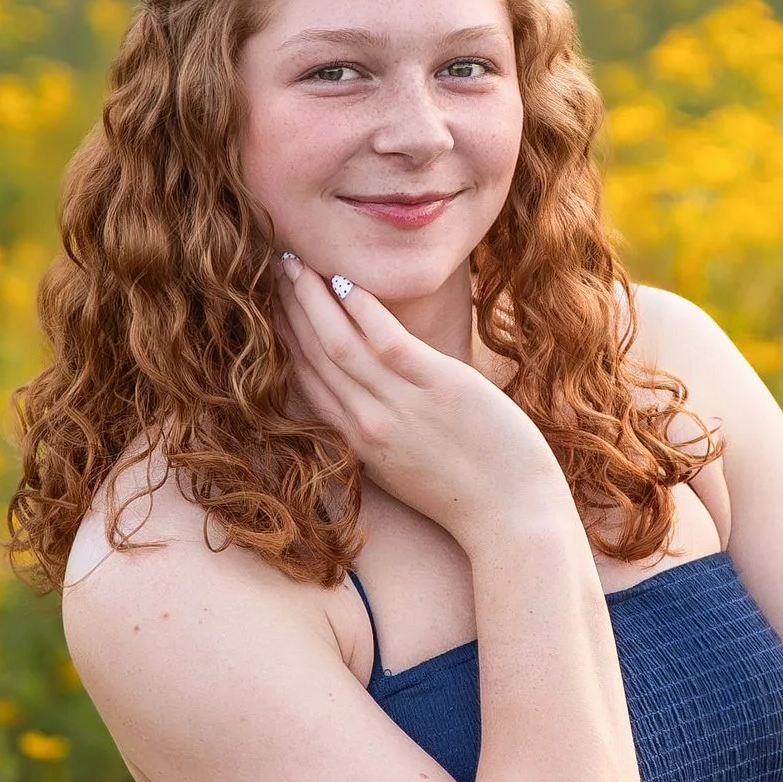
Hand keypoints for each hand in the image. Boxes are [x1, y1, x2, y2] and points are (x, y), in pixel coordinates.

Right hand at [277, 258, 563, 544]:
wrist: (513, 519)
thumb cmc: (470, 495)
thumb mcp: (405, 470)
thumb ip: (380, 433)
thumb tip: (371, 396)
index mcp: (357, 444)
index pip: (305, 381)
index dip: (283, 338)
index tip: (269, 303)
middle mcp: (368, 425)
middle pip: (312, 356)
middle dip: (287, 308)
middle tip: (271, 267)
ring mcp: (401, 407)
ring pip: (338, 344)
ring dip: (311, 298)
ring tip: (292, 262)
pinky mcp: (439, 388)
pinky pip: (386, 341)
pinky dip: (361, 309)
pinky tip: (343, 281)